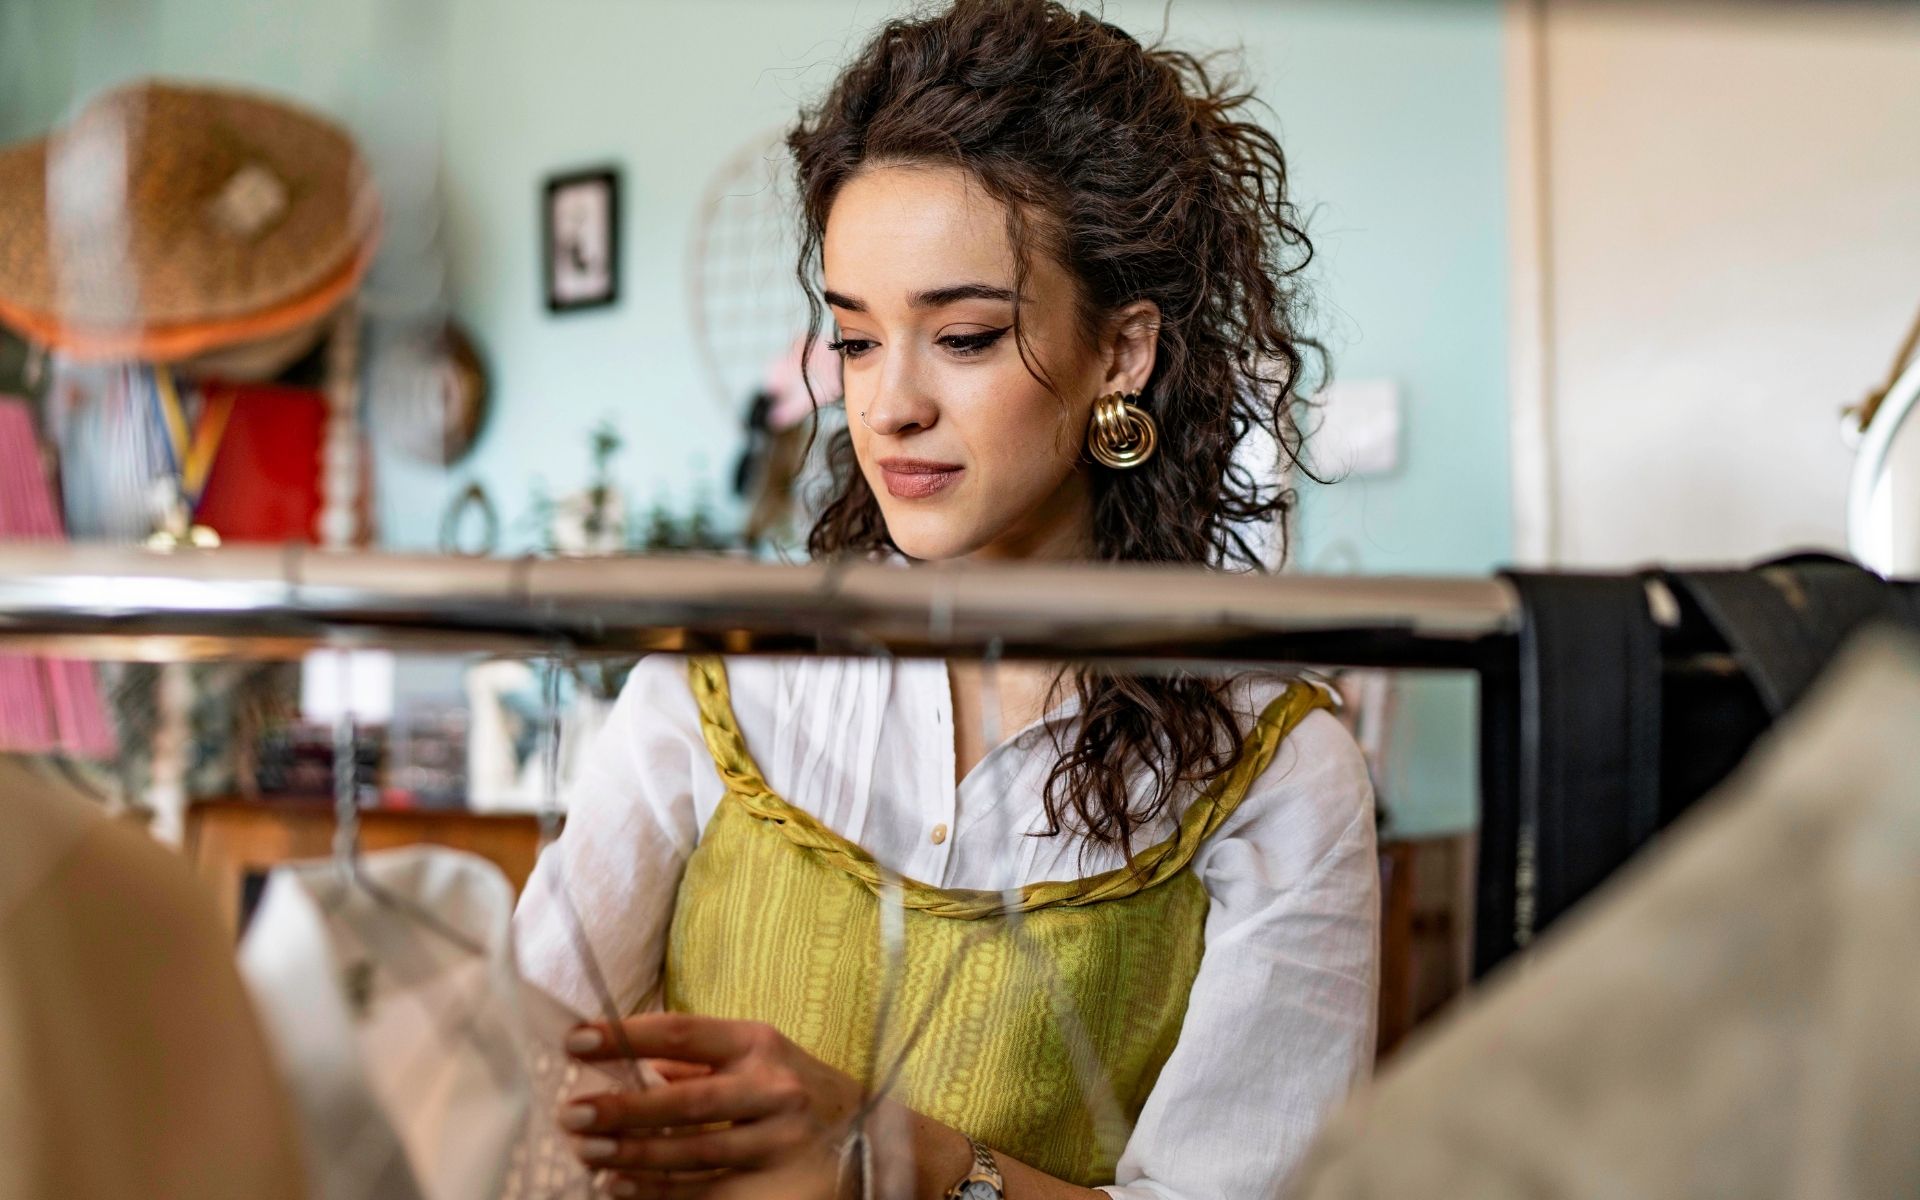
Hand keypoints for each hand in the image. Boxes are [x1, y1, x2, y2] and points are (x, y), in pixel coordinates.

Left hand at [559, 1013, 863, 1193]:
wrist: (875, 1141)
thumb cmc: (799, 1092)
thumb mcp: (759, 1061)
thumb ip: (700, 1062)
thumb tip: (633, 1064)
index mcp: (758, 1042)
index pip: (682, 1033)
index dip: (626, 1036)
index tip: (575, 1040)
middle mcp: (772, 1086)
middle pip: (685, 1098)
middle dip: (623, 1108)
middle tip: (573, 1114)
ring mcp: (778, 1139)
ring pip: (692, 1150)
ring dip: (633, 1155)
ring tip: (587, 1154)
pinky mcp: (778, 1185)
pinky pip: (707, 1191)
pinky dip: (658, 1191)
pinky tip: (620, 1186)